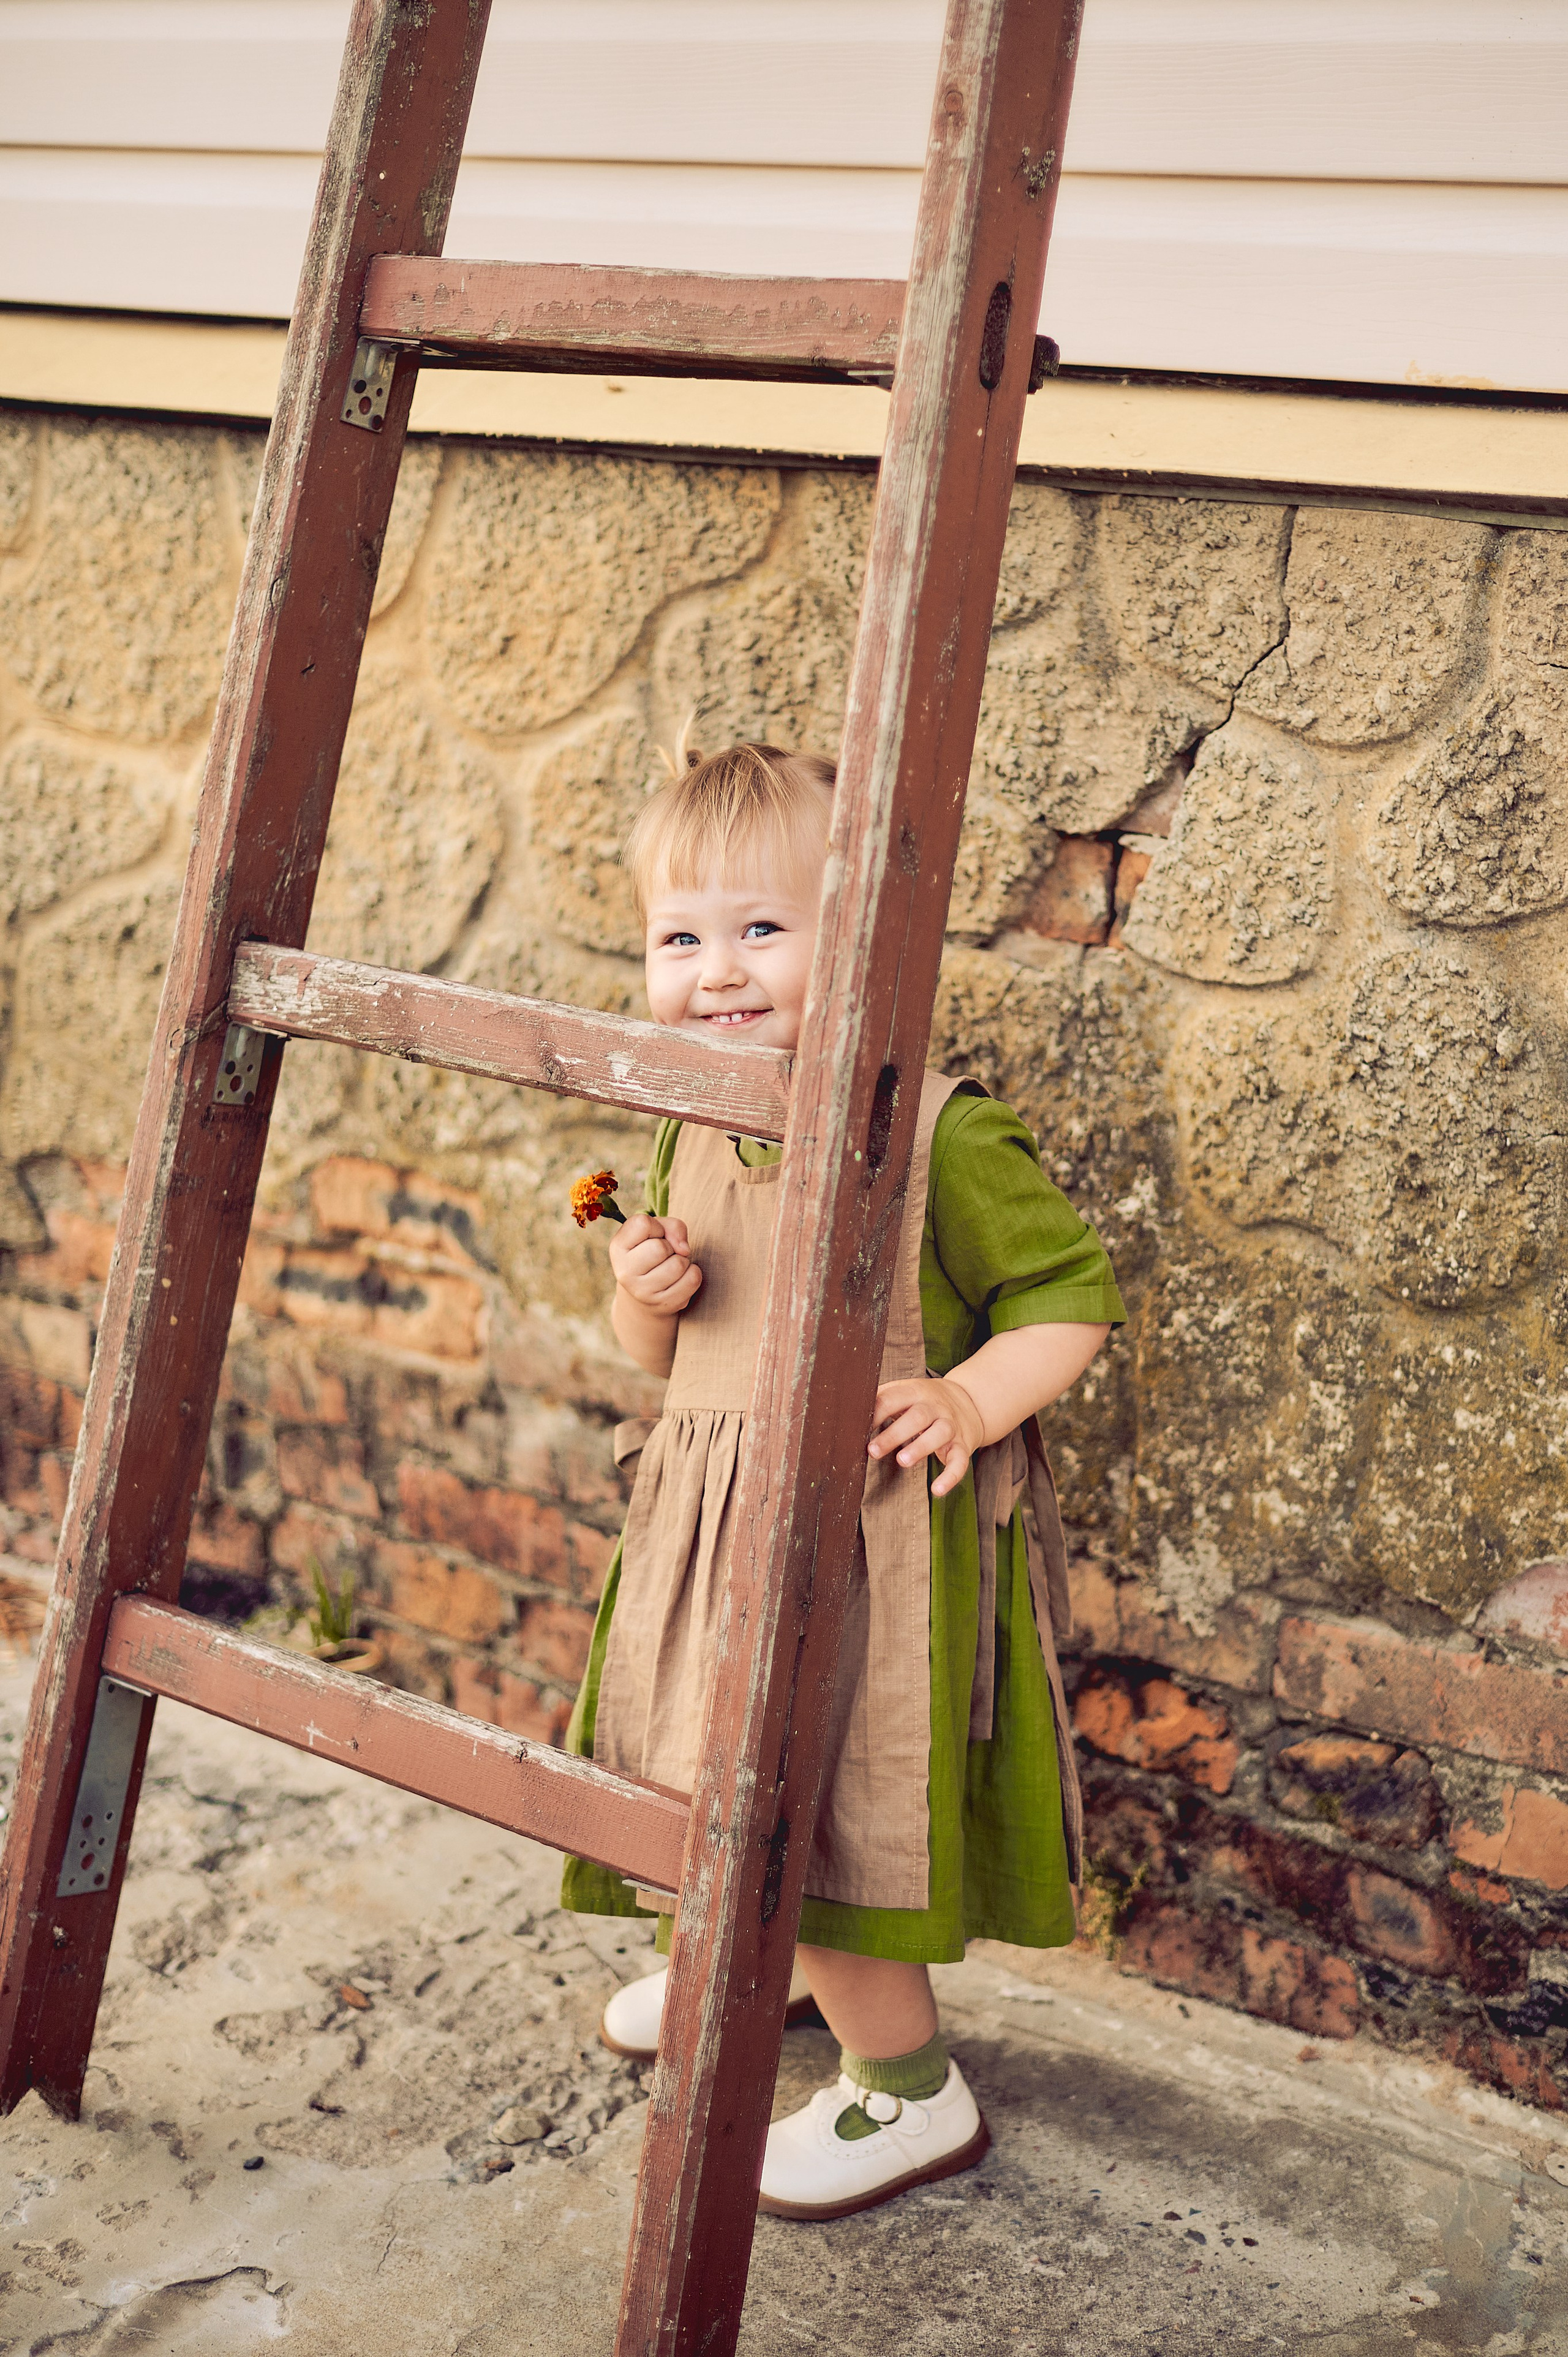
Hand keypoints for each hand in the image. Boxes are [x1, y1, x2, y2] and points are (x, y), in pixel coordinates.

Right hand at [609, 1212, 702, 1317]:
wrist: (645, 1293)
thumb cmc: (652, 1252)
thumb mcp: (656, 1231)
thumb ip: (671, 1226)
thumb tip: (684, 1249)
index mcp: (618, 1248)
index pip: (643, 1224)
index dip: (656, 1226)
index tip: (653, 1237)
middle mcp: (625, 1272)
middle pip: (661, 1248)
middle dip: (670, 1247)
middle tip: (664, 1255)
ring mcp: (643, 1292)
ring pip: (679, 1264)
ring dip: (682, 1261)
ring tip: (671, 1266)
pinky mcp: (664, 1304)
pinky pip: (692, 1280)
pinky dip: (693, 1273)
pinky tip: (681, 1278)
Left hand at [867, 1376, 985, 1498]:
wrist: (969, 1401)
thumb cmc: (924, 1401)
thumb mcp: (905, 1392)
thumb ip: (881, 1399)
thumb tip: (847, 1410)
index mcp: (915, 1392)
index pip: (894, 1399)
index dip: (876, 1412)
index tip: (857, 1427)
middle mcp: (935, 1407)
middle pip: (917, 1417)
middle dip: (895, 1433)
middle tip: (873, 1450)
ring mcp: (950, 1426)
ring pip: (939, 1434)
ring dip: (921, 1447)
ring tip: (902, 1461)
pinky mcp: (962, 1446)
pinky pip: (960, 1461)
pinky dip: (950, 1477)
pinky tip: (937, 1490)